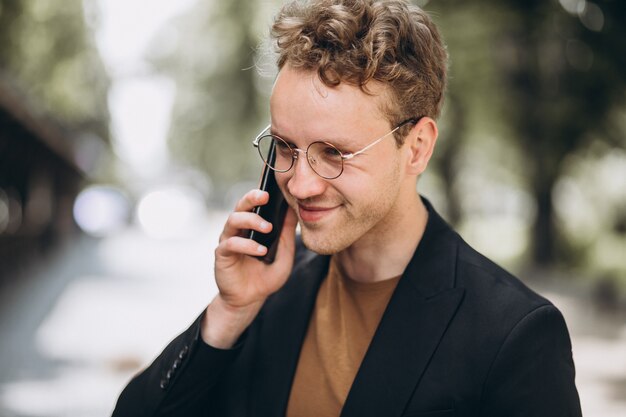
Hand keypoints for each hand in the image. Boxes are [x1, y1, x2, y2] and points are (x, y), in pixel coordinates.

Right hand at [201, 189, 296, 347]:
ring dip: (251, 220)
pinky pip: (231, 243)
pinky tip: (260, 250)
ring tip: (268, 228)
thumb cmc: (265, 277)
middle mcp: (238, 230)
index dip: (260, 193)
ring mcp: (228, 240)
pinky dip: (247, 245)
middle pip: (240, 205)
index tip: (273, 188)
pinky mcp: (222, 254)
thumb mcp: (284, 255)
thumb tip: (294, 211)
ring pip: (233, 219)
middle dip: (251, 198)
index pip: (254, 204)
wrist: (249, 300)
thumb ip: (287, 235)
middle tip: (265, 197)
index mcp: (252, 226)